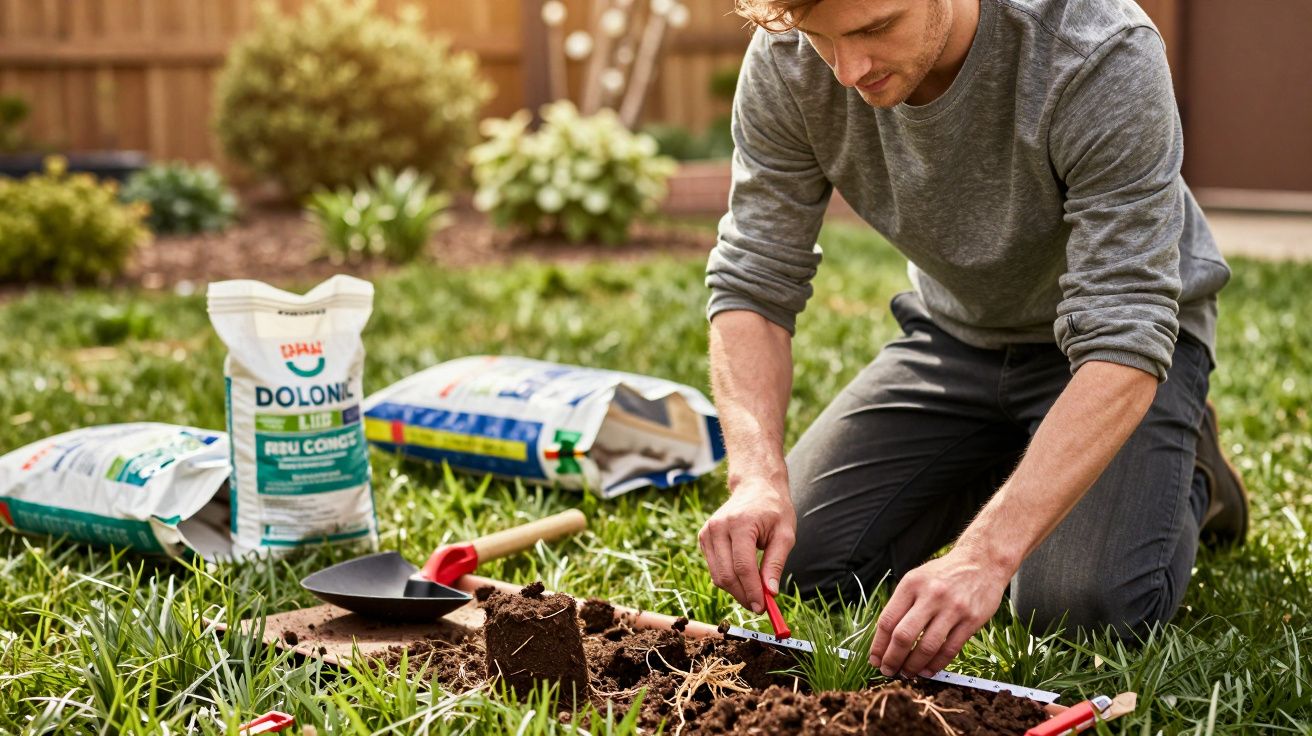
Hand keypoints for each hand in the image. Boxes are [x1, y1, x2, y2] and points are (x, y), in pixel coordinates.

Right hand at [698, 478, 795, 613]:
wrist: (755, 486)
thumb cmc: (774, 509)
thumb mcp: (785, 534)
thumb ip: (776, 563)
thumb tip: (770, 592)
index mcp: (740, 524)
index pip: (742, 566)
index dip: (752, 591)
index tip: (763, 607)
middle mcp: (718, 527)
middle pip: (726, 575)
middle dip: (743, 595)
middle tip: (759, 606)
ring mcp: (707, 532)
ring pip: (717, 576)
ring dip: (736, 590)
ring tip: (754, 592)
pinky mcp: (703, 537)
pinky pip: (714, 568)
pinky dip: (728, 578)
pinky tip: (743, 576)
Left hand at [868, 548, 1012, 677]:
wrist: (981, 562)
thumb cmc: (944, 573)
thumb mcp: (917, 578)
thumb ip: (902, 603)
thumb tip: (884, 638)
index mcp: (911, 584)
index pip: (888, 620)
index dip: (878, 645)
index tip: (874, 660)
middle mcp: (930, 595)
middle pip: (903, 636)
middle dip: (892, 659)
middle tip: (888, 671)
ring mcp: (952, 608)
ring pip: (927, 646)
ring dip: (914, 666)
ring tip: (907, 673)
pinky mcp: (971, 620)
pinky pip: (950, 649)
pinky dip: (936, 664)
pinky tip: (928, 670)